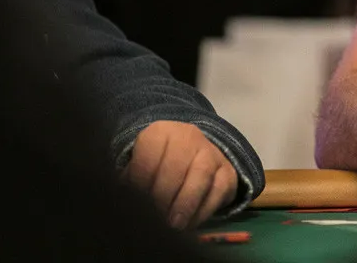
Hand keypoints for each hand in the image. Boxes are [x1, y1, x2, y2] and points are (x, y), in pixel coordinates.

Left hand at [124, 121, 239, 229]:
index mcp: (160, 132)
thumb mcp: (138, 166)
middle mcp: (188, 136)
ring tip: (174, 225)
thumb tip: (128, 204)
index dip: (140, 184)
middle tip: (155, 218)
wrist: (190, 154)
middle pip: (175, 167)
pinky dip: (204, 211)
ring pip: (201, 176)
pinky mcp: (228, 170)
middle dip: (163, 197)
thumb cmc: (156, 165)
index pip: (148, 158)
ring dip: (186, 204)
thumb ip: (132, 181)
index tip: (137, 204)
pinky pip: (219, 191)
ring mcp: (211, 152)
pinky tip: (190, 223)